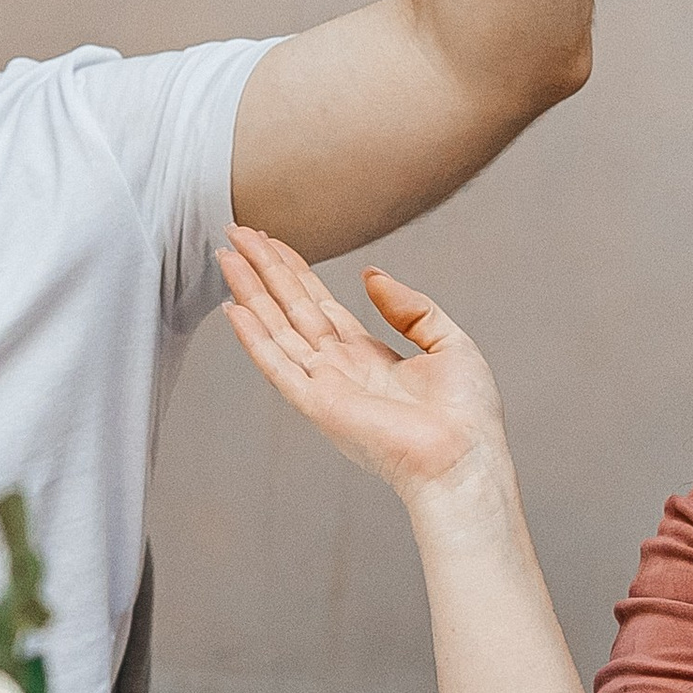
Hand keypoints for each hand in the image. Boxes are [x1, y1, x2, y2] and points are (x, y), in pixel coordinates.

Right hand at [218, 226, 510, 507]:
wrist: (465, 461)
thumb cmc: (467, 418)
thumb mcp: (449, 343)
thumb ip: (410, 307)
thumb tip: (370, 275)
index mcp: (367, 357)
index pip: (319, 304)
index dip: (293, 271)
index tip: (270, 241)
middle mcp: (338, 369)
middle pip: (291, 308)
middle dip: (263, 269)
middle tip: (236, 232)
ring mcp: (323, 385)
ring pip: (277, 327)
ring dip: (250, 291)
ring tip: (226, 255)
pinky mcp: (317, 404)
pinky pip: (277, 363)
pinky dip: (253, 337)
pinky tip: (233, 308)